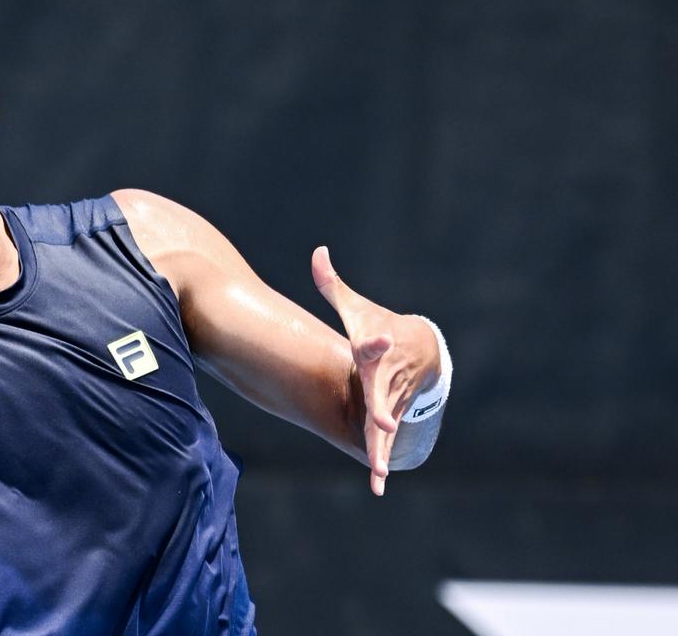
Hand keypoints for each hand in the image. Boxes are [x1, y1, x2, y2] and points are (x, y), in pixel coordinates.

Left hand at [311, 246, 439, 495]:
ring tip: (378, 471)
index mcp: (375, 351)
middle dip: (383, 410)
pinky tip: (376, 486)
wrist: (421, 350)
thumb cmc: (378, 329)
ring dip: (382, 449)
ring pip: (386, 427)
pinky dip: (379, 461)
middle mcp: (385, 379)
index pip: (374, 344)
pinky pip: (383, 443)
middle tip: (384, 424)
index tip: (377, 340)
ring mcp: (390, 401)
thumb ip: (332, 284)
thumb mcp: (357, 308)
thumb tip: (317, 252)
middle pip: (384, 396)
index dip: (375, 341)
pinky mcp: (388, 419)